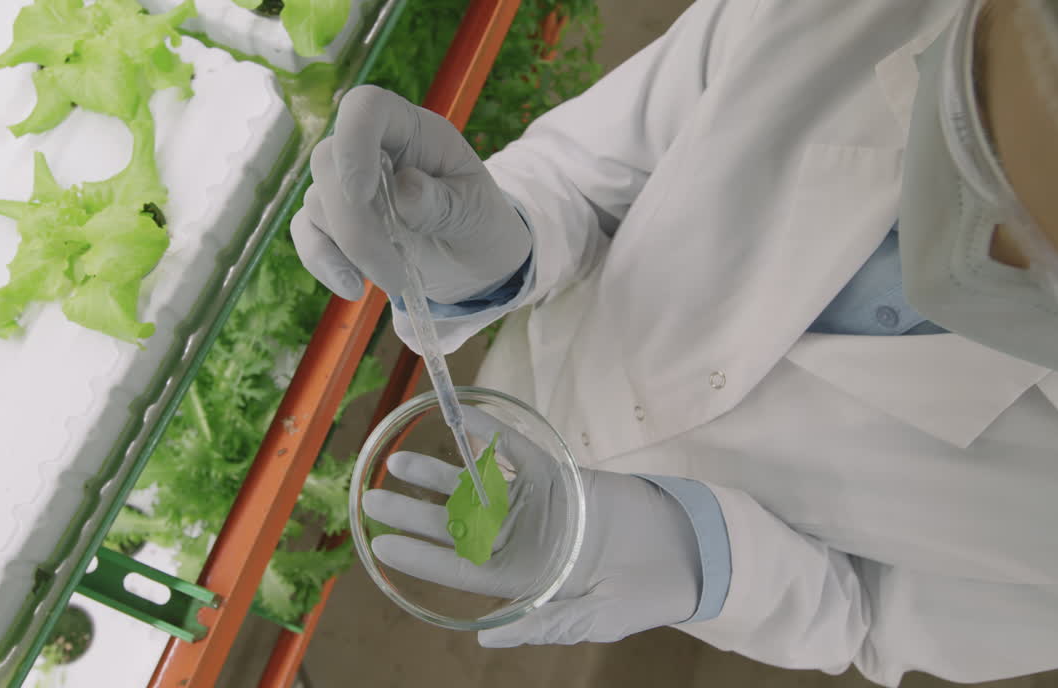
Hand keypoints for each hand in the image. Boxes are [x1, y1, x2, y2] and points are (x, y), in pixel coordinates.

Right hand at [290, 85, 530, 303]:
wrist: (471, 261)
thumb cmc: (478, 222)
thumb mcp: (477, 212)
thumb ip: (443, 202)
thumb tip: (405, 190)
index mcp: (411, 129)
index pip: (366, 107)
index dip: (354, 140)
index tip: (362, 193)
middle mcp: (372, 148)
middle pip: (330, 162)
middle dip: (354, 224)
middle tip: (392, 271)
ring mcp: (347, 183)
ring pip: (317, 201)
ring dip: (350, 250)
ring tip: (396, 280)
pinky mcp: (332, 220)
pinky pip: (307, 232)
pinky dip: (324, 262)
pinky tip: (353, 287)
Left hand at [363, 408, 703, 647]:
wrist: (686, 556)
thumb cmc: (638, 597)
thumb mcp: (589, 620)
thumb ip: (542, 626)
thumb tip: (487, 639)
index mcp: (519, 578)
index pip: (456, 566)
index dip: (418, 555)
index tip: (380, 543)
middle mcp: (517, 539)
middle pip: (453, 523)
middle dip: (412, 510)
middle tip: (370, 498)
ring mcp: (534, 504)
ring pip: (474, 485)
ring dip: (437, 472)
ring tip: (396, 460)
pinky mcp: (556, 474)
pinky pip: (515, 450)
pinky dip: (488, 433)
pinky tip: (460, 418)